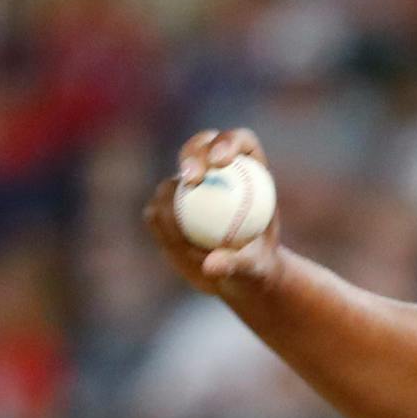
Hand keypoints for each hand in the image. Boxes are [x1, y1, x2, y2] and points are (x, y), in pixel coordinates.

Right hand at [143, 128, 284, 298]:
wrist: (238, 276)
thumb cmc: (257, 268)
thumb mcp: (254, 269)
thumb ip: (237, 264)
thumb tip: (210, 265)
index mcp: (250, 170)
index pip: (238, 142)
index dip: (227, 142)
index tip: (220, 162)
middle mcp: (218, 170)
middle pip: (201, 146)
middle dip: (193, 155)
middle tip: (191, 179)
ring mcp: (192, 186)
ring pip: (174, 180)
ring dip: (173, 197)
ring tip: (181, 227)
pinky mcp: (171, 203)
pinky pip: (159, 208)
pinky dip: (163, 221)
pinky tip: (169, 239)